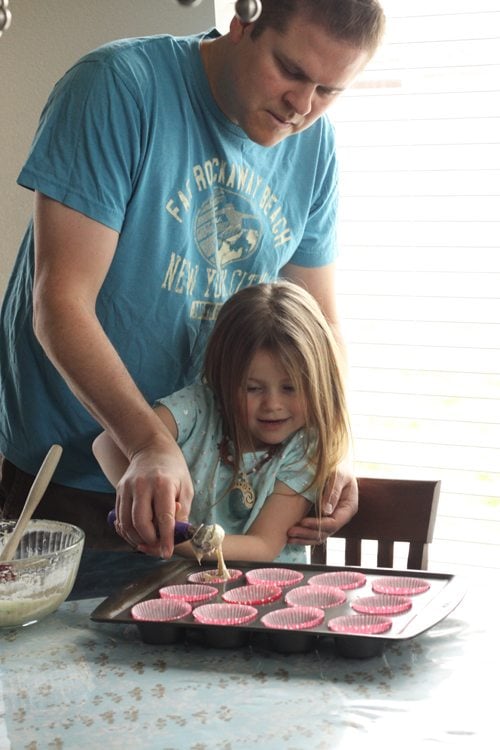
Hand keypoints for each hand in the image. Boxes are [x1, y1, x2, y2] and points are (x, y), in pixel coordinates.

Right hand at [113, 436, 193, 557]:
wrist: (151, 449)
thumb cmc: (174, 470)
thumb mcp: (186, 488)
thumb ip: (181, 511)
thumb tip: (176, 534)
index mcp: (163, 484)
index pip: (164, 517)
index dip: (165, 538)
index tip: (167, 553)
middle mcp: (142, 486)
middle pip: (140, 523)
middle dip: (150, 541)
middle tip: (158, 547)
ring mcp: (127, 488)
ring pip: (126, 524)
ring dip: (137, 539)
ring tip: (149, 543)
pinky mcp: (119, 491)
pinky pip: (120, 518)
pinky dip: (127, 531)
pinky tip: (138, 534)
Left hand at [287, 466, 357, 544]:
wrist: (336, 465)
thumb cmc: (338, 467)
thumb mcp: (338, 475)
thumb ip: (332, 491)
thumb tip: (325, 511)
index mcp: (348, 508)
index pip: (334, 523)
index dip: (318, 525)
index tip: (302, 521)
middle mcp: (341, 517)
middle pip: (325, 533)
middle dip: (307, 533)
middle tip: (290, 532)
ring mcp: (332, 519)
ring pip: (319, 536)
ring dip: (303, 538)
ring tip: (288, 537)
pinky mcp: (323, 519)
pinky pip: (314, 532)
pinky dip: (303, 535)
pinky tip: (291, 537)